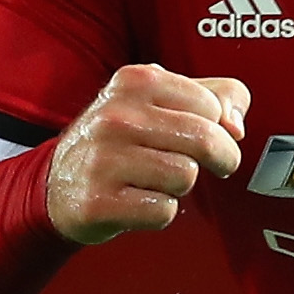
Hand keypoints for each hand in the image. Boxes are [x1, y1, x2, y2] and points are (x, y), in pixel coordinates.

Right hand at [46, 64, 250, 243]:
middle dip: (220, 159)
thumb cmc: (121, 140)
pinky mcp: (98, 202)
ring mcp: (102, 158)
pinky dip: (159, 212)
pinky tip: (137, 201)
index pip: (211, 105)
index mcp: (135, 80)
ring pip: (185, 176)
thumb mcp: (161, 101)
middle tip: (216, 166)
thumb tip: (236, 125)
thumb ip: (215, 97)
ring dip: (180, 186)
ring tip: (156, 180)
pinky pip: (163, 211)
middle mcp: (115, 115)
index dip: (220, 126)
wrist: (57, 184)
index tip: (206, 136)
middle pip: (205, 140)